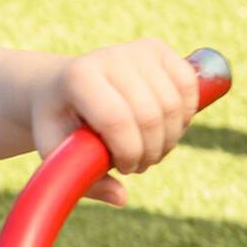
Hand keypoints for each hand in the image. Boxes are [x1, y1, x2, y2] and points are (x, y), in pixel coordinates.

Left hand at [31, 40, 200, 205]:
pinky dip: (185, 116)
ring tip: (148, 149)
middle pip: (150, 115)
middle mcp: (107, 56)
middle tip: (137, 164)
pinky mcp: (157, 49)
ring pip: (175, 106)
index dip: (128, 152)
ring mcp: (134, 49)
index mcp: (77, 78)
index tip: (122, 168)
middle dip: (150, 151)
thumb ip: (81, 178)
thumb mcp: (56, 152)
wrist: (59, 86)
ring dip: (169, 139)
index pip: (116, 119)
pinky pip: (190, 88)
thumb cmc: (59, 123)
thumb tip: (121, 198)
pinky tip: (164, 128)